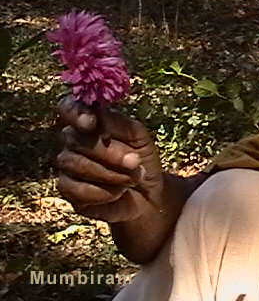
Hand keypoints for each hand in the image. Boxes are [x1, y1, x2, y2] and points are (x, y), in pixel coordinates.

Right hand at [56, 95, 163, 222]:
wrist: (148, 195)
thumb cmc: (142, 160)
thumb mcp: (140, 138)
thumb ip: (120, 124)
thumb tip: (99, 117)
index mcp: (90, 121)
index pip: (68, 107)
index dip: (75, 113)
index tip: (91, 123)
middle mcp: (73, 140)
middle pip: (76, 140)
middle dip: (110, 153)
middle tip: (135, 162)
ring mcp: (67, 165)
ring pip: (76, 164)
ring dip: (110, 174)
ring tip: (133, 178)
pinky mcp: (67, 190)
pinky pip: (76, 190)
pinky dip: (103, 192)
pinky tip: (118, 192)